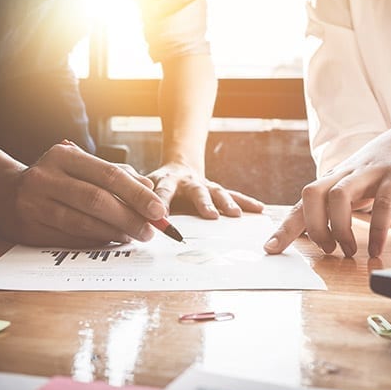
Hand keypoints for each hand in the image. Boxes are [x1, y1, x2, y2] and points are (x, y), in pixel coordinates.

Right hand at [0, 142, 166, 246]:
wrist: (6, 192)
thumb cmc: (58, 178)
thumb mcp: (84, 167)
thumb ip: (118, 175)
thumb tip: (149, 189)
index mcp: (65, 156)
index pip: (109, 175)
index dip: (137, 194)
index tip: (158, 210)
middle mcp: (46, 178)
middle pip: (97, 200)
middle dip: (130, 218)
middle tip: (150, 231)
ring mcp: (34, 204)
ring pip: (83, 223)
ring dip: (115, 232)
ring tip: (135, 236)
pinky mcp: (29, 229)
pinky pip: (71, 239)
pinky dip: (96, 241)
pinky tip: (112, 240)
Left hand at [147, 161, 263, 217]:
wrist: (179, 167)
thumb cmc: (159, 184)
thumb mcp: (144, 188)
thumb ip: (139, 203)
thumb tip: (131, 222)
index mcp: (166, 181)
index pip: (163, 192)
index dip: (162, 203)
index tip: (161, 218)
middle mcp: (188, 182)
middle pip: (197, 192)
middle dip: (204, 203)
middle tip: (210, 215)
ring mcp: (205, 185)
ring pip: (218, 192)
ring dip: (227, 203)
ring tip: (236, 215)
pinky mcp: (217, 189)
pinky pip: (234, 195)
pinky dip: (246, 202)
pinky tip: (259, 209)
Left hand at [264, 124, 390, 256]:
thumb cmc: (372, 172)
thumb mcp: (348, 188)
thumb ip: (331, 208)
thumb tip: (313, 237)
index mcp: (330, 181)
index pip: (301, 203)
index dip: (284, 227)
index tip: (270, 248)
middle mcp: (343, 175)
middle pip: (312, 194)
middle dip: (314, 227)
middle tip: (327, 249)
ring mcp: (368, 173)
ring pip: (340, 196)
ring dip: (340, 229)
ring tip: (349, 250)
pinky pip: (383, 202)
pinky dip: (378, 229)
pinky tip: (377, 249)